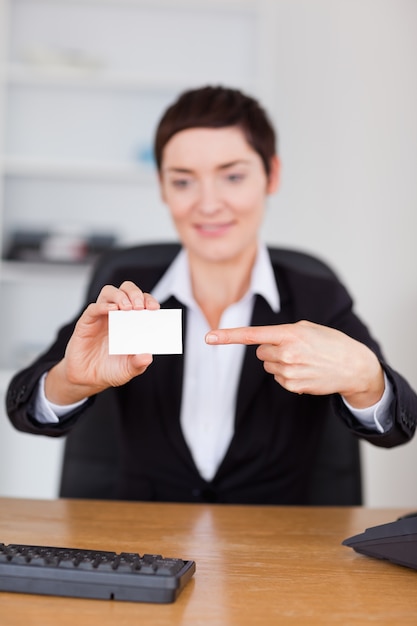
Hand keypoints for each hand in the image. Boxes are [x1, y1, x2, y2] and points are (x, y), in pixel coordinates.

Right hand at [45, 281, 159, 404]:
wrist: (87, 379)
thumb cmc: (110, 370)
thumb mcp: (128, 370)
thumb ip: (138, 364)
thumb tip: (148, 356)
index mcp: (131, 322)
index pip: (142, 301)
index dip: (148, 300)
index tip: (154, 308)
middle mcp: (117, 315)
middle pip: (126, 290)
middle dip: (135, 294)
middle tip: (139, 307)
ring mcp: (101, 317)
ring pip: (109, 292)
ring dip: (120, 296)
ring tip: (127, 308)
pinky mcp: (86, 323)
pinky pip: (93, 308)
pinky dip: (103, 306)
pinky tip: (111, 310)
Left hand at [205, 320, 384, 407]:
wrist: (353, 366)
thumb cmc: (330, 343)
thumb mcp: (308, 328)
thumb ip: (284, 332)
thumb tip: (264, 344)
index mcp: (289, 334)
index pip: (252, 335)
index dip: (228, 336)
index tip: (208, 338)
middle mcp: (286, 353)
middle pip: (260, 351)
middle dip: (272, 349)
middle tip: (294, 348)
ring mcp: (289, 372)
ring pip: (268, 365)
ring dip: (280, 362)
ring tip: (304, 360)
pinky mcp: (292, 386)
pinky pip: (278, 378)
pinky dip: (288, 374)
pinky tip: (306, 371)